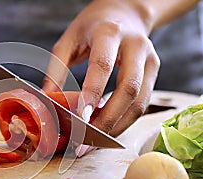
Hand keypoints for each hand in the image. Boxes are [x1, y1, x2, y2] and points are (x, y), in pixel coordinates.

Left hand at [42, 0, 159, 135]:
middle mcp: (136, 45)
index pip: (102, 65)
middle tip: (85, 140)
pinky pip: (143, 103)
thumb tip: (48, 100)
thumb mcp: (69, 39)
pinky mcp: (155, 71)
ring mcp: (150, 59)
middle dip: (107, 119)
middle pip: (128, 89)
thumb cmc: (93, 26)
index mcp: (109, 33)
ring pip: (140, 101)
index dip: (92, 92)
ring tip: (94, 142)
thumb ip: (57, 67)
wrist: (125, 12)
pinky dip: (125, 120)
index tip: (81, 117)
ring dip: (117, 126)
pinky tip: (107, 129)